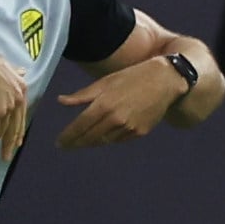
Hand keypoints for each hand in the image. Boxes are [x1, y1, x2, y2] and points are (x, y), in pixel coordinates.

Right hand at [0, 38, 28, 160]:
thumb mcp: (6, 66)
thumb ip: (14, 73)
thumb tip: (22, 72)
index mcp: (22, 90)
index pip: (21, 116)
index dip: (18, 130)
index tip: (17, 142)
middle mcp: (19, 100)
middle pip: (14, 127)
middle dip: (10, 143)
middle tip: (6, 156)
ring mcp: (8, 108)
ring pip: (1, 133)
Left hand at [55, 56, 182, 148]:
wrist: (165, 81)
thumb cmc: (132, 77)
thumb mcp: (106, 82)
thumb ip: (83, 95)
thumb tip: (61, 101)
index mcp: (104, 105)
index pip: (80, 126)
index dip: (68, 136)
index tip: (59, 143)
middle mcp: (115, 120)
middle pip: (90, 137)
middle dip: (76, 143)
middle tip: (67, 146)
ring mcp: (129, 128)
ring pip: (104, 141)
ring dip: (92, 142)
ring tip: (83, 141)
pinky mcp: (140, 132)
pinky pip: (119, 140)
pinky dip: (109, 139)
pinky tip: (104, 136)